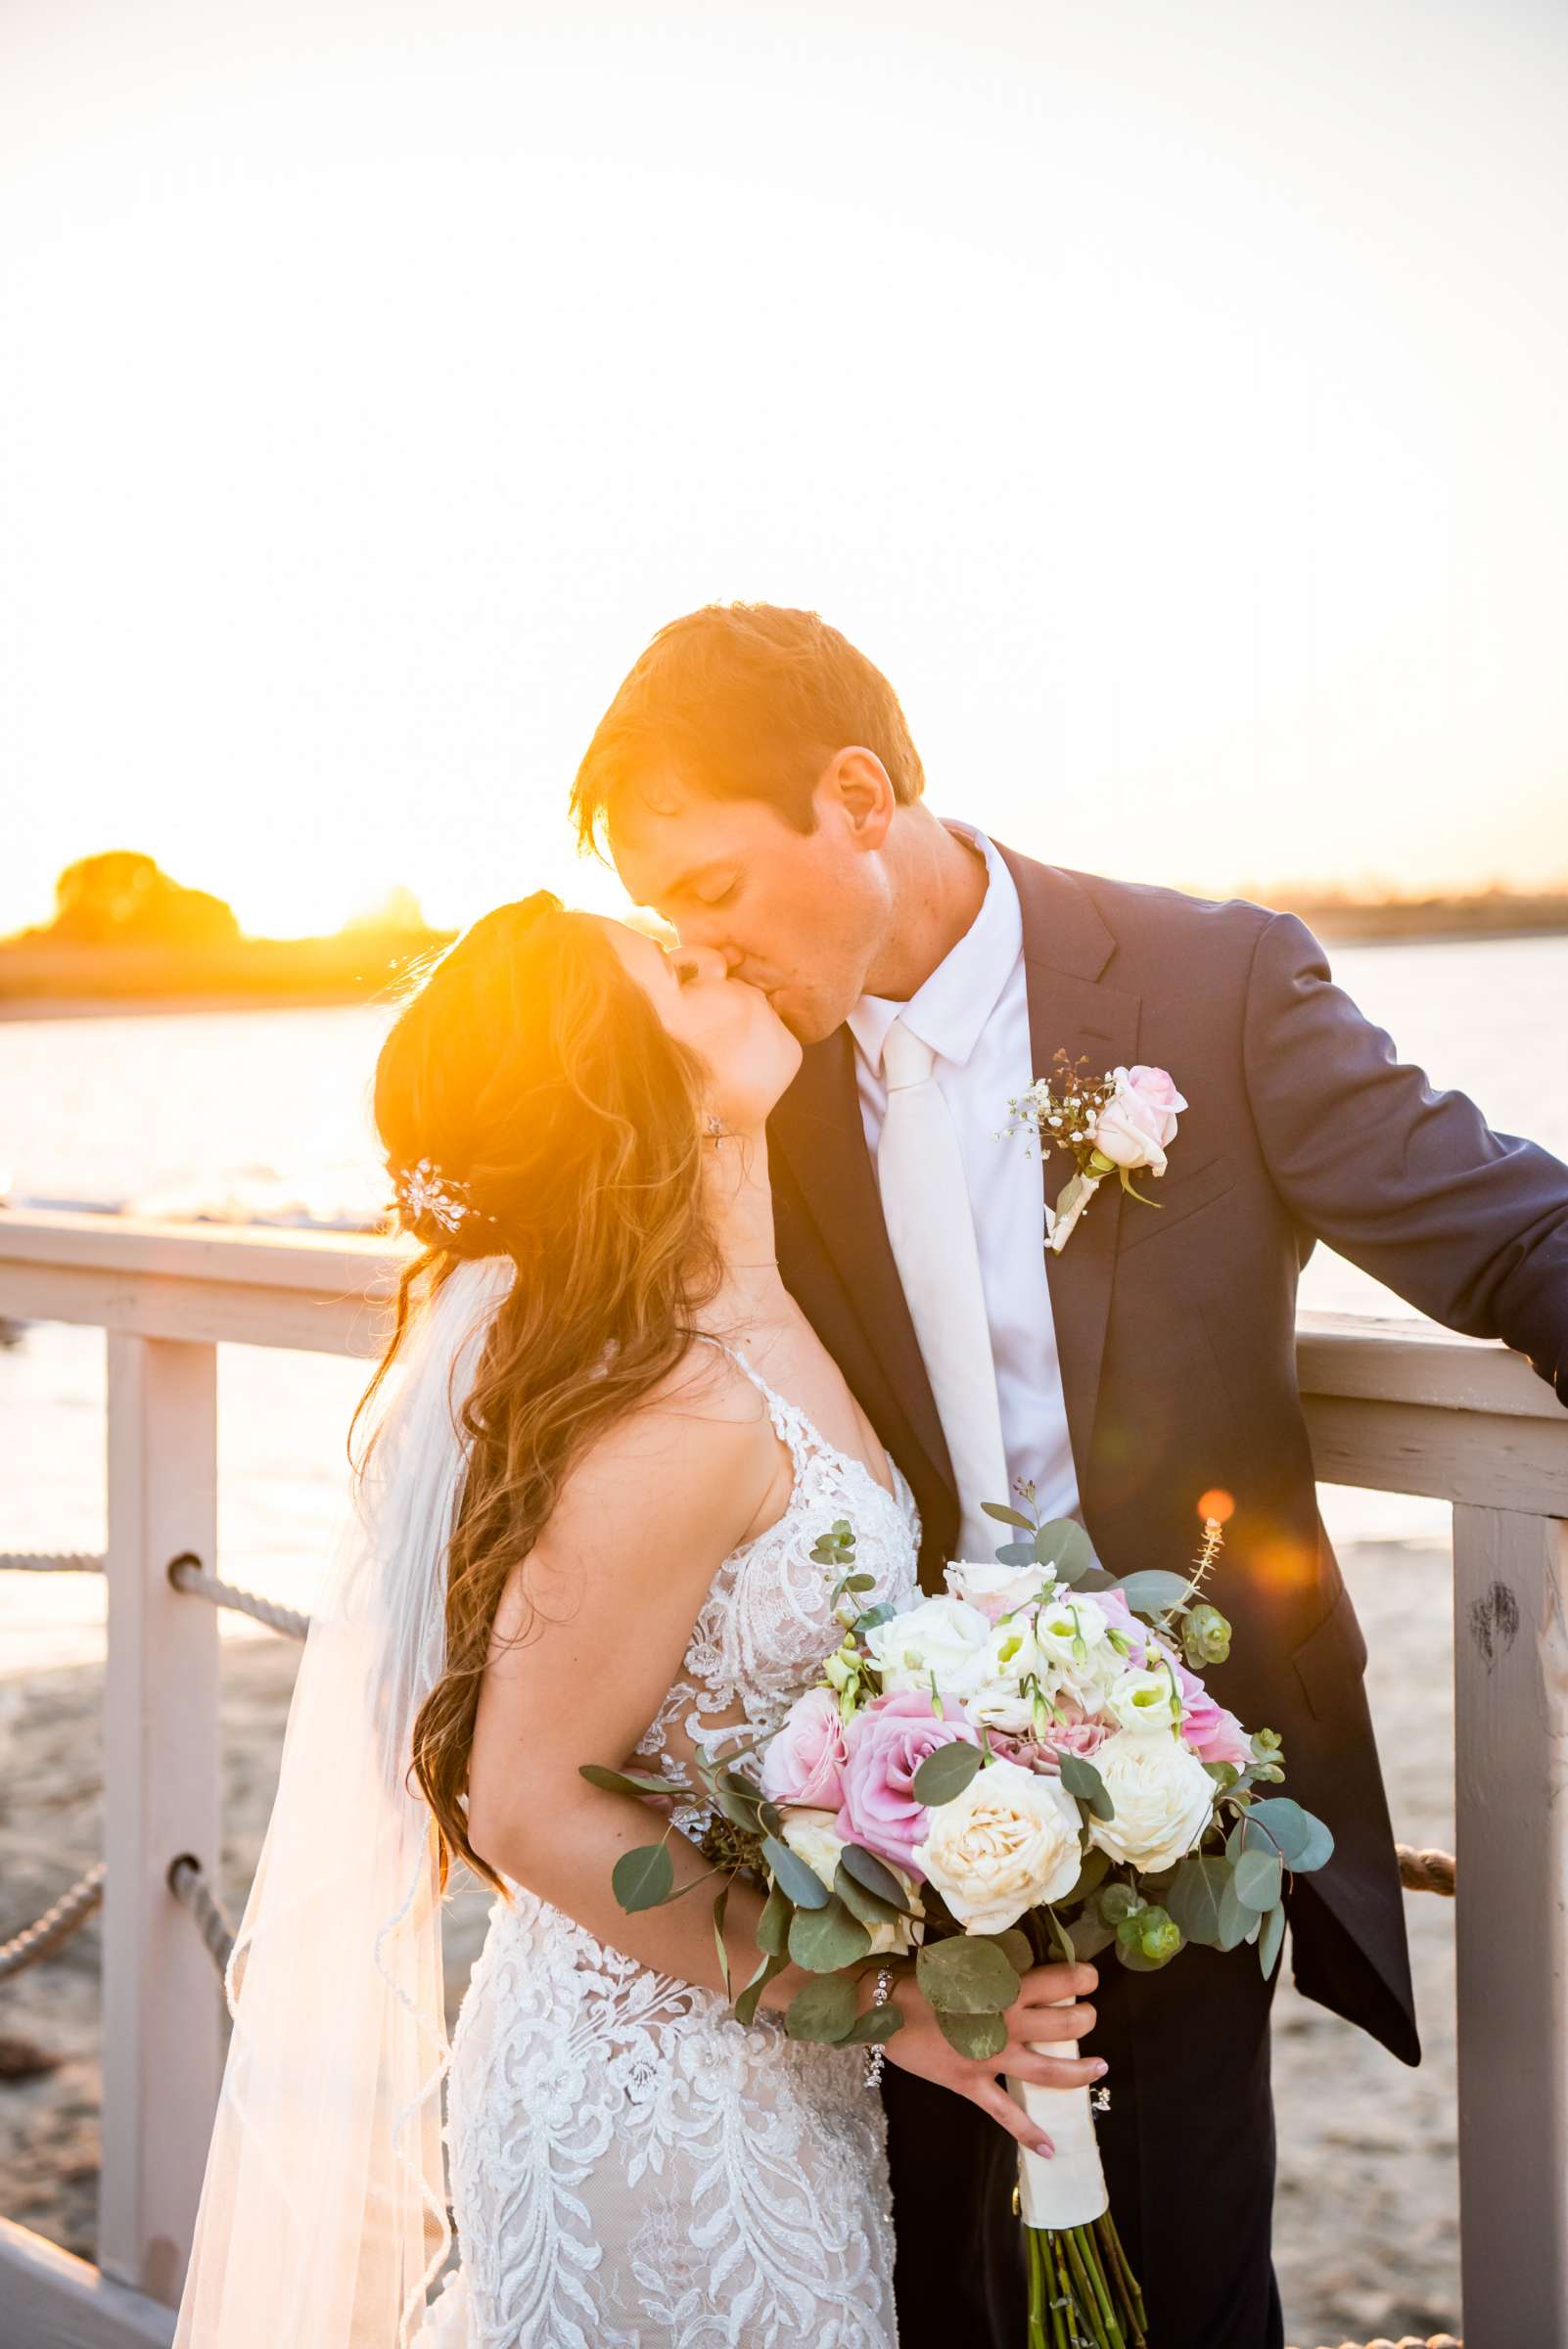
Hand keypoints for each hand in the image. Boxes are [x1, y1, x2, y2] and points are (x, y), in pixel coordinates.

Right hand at [881, 1959, 1104, 2156]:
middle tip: (1090, 2016)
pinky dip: (1029, 2134)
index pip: (1059, 1980)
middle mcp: (1007, 2023)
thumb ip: (996, 1966)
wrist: (884, 2007)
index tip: (1090, 1977)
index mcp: (1004, 1988)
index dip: (1083, 1978)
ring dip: (1079, 2070)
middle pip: (1065, 2023)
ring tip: (1100, 2067)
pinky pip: (1006, 2114)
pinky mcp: (973, 2084)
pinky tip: (1050, 2148)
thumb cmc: (921, 1977)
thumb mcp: (963, 1960)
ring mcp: (992, 2058)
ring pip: (1049, 2069)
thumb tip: (1023, 1959)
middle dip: (1086, 2019)